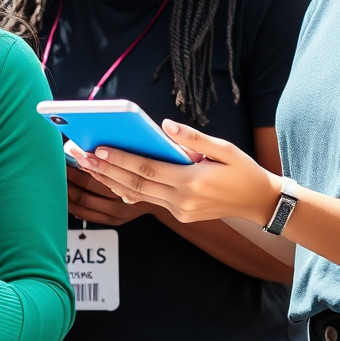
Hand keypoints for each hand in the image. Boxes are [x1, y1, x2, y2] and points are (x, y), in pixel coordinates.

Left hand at [74, 119, 279, 225]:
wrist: (259, 202)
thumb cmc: (243, 171)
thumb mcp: (224, 149)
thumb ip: (193, 139)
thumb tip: (164, 125)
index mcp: (191, 182)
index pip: (148, 169)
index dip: (121, 160)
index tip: (99, 149)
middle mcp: (182, 200)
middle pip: (135, 184)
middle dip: (105, 170)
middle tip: (80, 156)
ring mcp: (180, 211)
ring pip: (138, 194)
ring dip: (110, 179)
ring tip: (87, 164)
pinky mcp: (180, 215)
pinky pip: (148, 201)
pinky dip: (127, 189)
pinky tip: (110, 178)